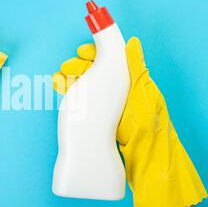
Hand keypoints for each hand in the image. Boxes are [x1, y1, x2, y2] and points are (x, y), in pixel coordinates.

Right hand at [53, 37, 206, 206]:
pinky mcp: (102, 120)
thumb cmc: (148, 131)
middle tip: (64, 69)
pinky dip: (73, 97)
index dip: (96, 55)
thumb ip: (137, 72)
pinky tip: (64, 95)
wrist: (147, 163)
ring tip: (59, 81)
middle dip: (79, 68)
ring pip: (89, 87)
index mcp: (132, 84)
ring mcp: (111, 108)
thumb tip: (133, 43)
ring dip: (72, 81)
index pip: (113, 61)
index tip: (81, 52)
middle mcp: (121, 93)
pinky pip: (85, 103)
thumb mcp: (142, 98)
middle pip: (97, 73)